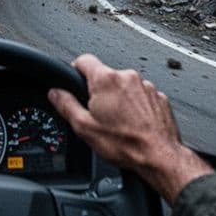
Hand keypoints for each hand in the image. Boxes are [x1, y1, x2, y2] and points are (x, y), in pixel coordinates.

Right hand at [48, 54, 211, 202]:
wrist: (159, 156)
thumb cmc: (125, 143)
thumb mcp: (85, 127)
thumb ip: (66, 105)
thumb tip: (55, 93)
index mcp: (105, 80)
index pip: (83, 60)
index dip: (75, 70)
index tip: (75, 81)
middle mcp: (127, 77)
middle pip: (105, 76)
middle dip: (99, 92)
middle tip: (98, 114)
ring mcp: (146, 86)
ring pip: (124, 87)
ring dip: (119, 99)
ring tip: (119, 123)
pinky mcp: (158, 97)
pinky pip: (141, 96)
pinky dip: (136, 106)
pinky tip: (134, 124)